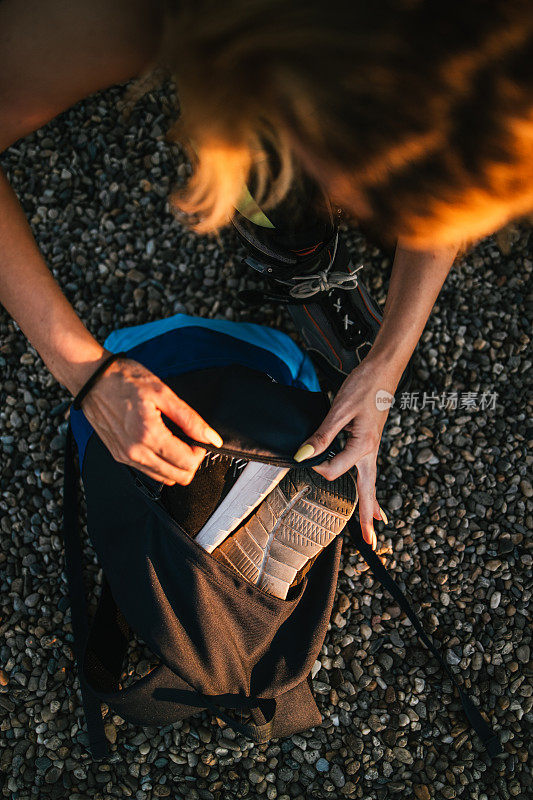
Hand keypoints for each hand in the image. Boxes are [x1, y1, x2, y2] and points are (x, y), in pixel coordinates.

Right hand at [80, 356, 222, 485]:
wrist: (92, 378)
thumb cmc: (124, 380)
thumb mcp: (163, 393)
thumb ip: (190, 419)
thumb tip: (211, 438)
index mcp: (147, 434)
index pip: (187, 463)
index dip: (200, 451)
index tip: (199, 438)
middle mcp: (134, 451)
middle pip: (178, 477)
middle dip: (190, 461)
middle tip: (189, 440)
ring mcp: (125, 456)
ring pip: (163, 479)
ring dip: (175, 464)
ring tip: (174, 440)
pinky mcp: (119, 456)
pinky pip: (147, 471)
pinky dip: (160, 463)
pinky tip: (160, 443)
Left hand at [293, 358, 396, 548]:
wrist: (382, 370)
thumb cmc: (362, 386)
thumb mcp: (338, 410)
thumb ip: (322, 435)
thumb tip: (304, 455)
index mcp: (363, 446)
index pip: (336, 468)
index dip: (318, 467)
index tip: (304, 458)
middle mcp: (370, 451)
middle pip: (369, 490)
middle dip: (368, 517)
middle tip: (370, 542)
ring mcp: (372, 448)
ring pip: (370, 482)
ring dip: (371, 505)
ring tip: (373, 526)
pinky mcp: (369, 442)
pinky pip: (369, 471)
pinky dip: (369, 487)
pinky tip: (368, 491)